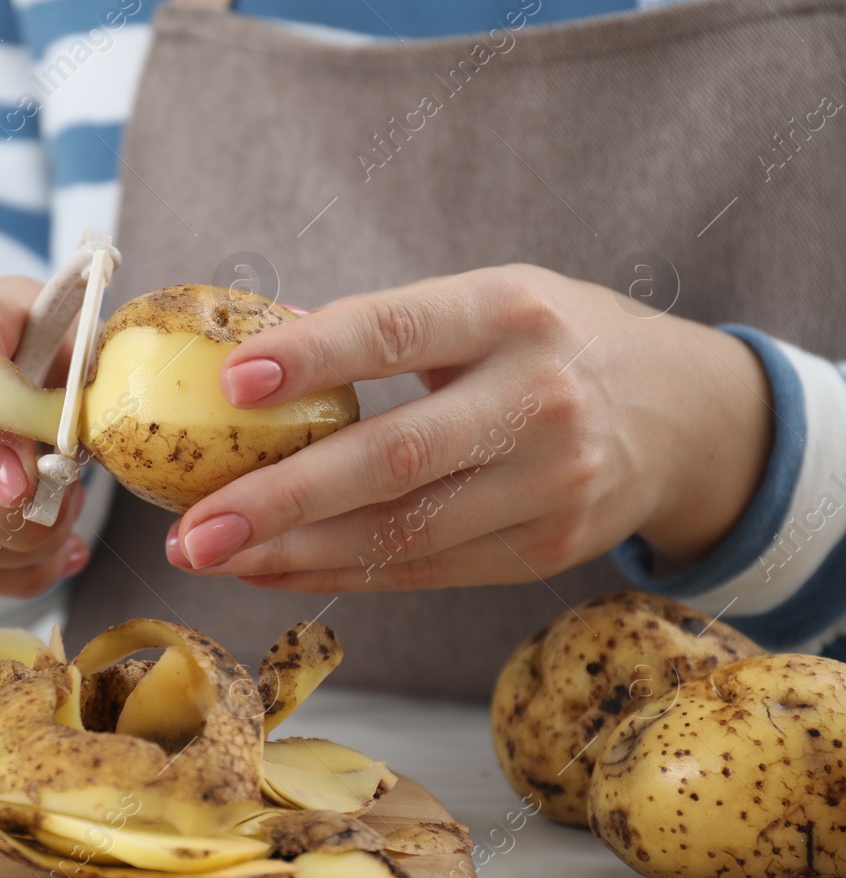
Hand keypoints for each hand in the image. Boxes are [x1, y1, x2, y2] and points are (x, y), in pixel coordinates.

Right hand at [0, 276, 89, 596]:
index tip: (28, 480)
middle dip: (28, 512)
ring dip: (31, 545)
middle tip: (70, 494)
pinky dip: (20, 572)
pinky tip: (50, 549)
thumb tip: (67, 444)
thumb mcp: (65, 333)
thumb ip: (74, 377)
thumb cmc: (31, 345)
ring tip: (61, 509)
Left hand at [165, 264, 773, 592]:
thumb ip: (387, 329)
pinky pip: (425, 571)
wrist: (687, 414)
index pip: (398, 332)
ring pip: (404, 534)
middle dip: (280, 501)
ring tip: (210, 556)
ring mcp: (551, 484)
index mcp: (510, 312)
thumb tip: (248, 361)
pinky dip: (339, 574)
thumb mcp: (487, 303)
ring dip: (294, 554)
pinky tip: (272, 570)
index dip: (314, 357)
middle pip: (395, 460)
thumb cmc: (551, 342)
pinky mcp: (548, 549)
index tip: (231, 382)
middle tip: (191, 529)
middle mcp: (538, 399)